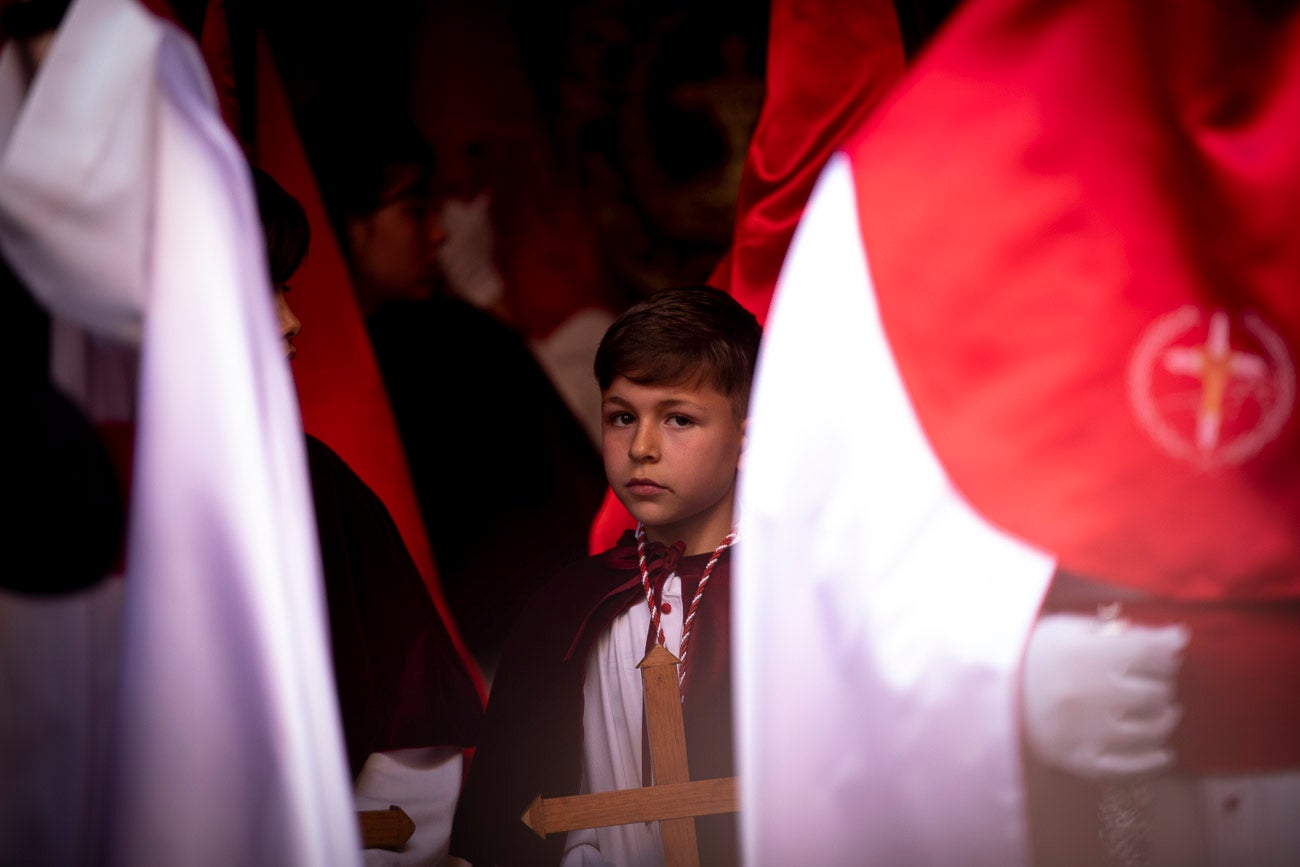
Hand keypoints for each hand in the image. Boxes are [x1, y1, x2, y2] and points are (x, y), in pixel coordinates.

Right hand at [1022, 611, 1188, 780]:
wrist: (988, 692)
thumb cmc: (1032, 654)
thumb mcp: (1069, 630)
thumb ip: (1122, 631)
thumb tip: (1180, 636)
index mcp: (1084, 656)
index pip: (1150, 652)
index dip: (1166, 651)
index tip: (1164, 652)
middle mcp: (1089, 695)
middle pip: (1154, 692)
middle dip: (1164, 683)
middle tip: (1158, 680)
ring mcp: (1085, 732)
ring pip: (1149, 731)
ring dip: (1165, 719)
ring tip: (1162, 710)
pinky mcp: (1078, 760)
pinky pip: (1128, 768)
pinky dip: (1153, 762)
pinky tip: (1164, 754)